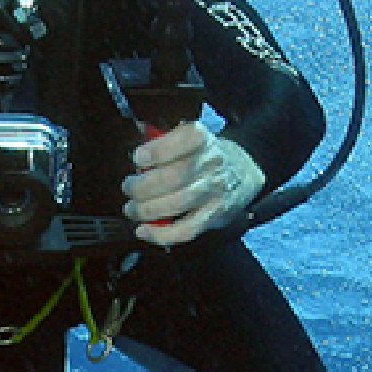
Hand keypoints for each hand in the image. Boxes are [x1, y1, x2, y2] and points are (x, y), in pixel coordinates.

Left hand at [122, 122, 262, 245]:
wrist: (242, 172)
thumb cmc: (204, 154)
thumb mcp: (188, 137)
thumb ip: (162, 138)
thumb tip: (137, 139)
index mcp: (202, 139)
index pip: (185, 140)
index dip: (158, 150)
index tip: (138, 157)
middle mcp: (211, 164)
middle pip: (174, 177)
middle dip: (143, 186)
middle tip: (129, 188)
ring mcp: (214, 193)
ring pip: (177, 204)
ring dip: (147, 210)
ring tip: (132, 209)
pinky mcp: (213, 217)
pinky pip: (186, 230)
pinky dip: (161, 234)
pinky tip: (144, 231)